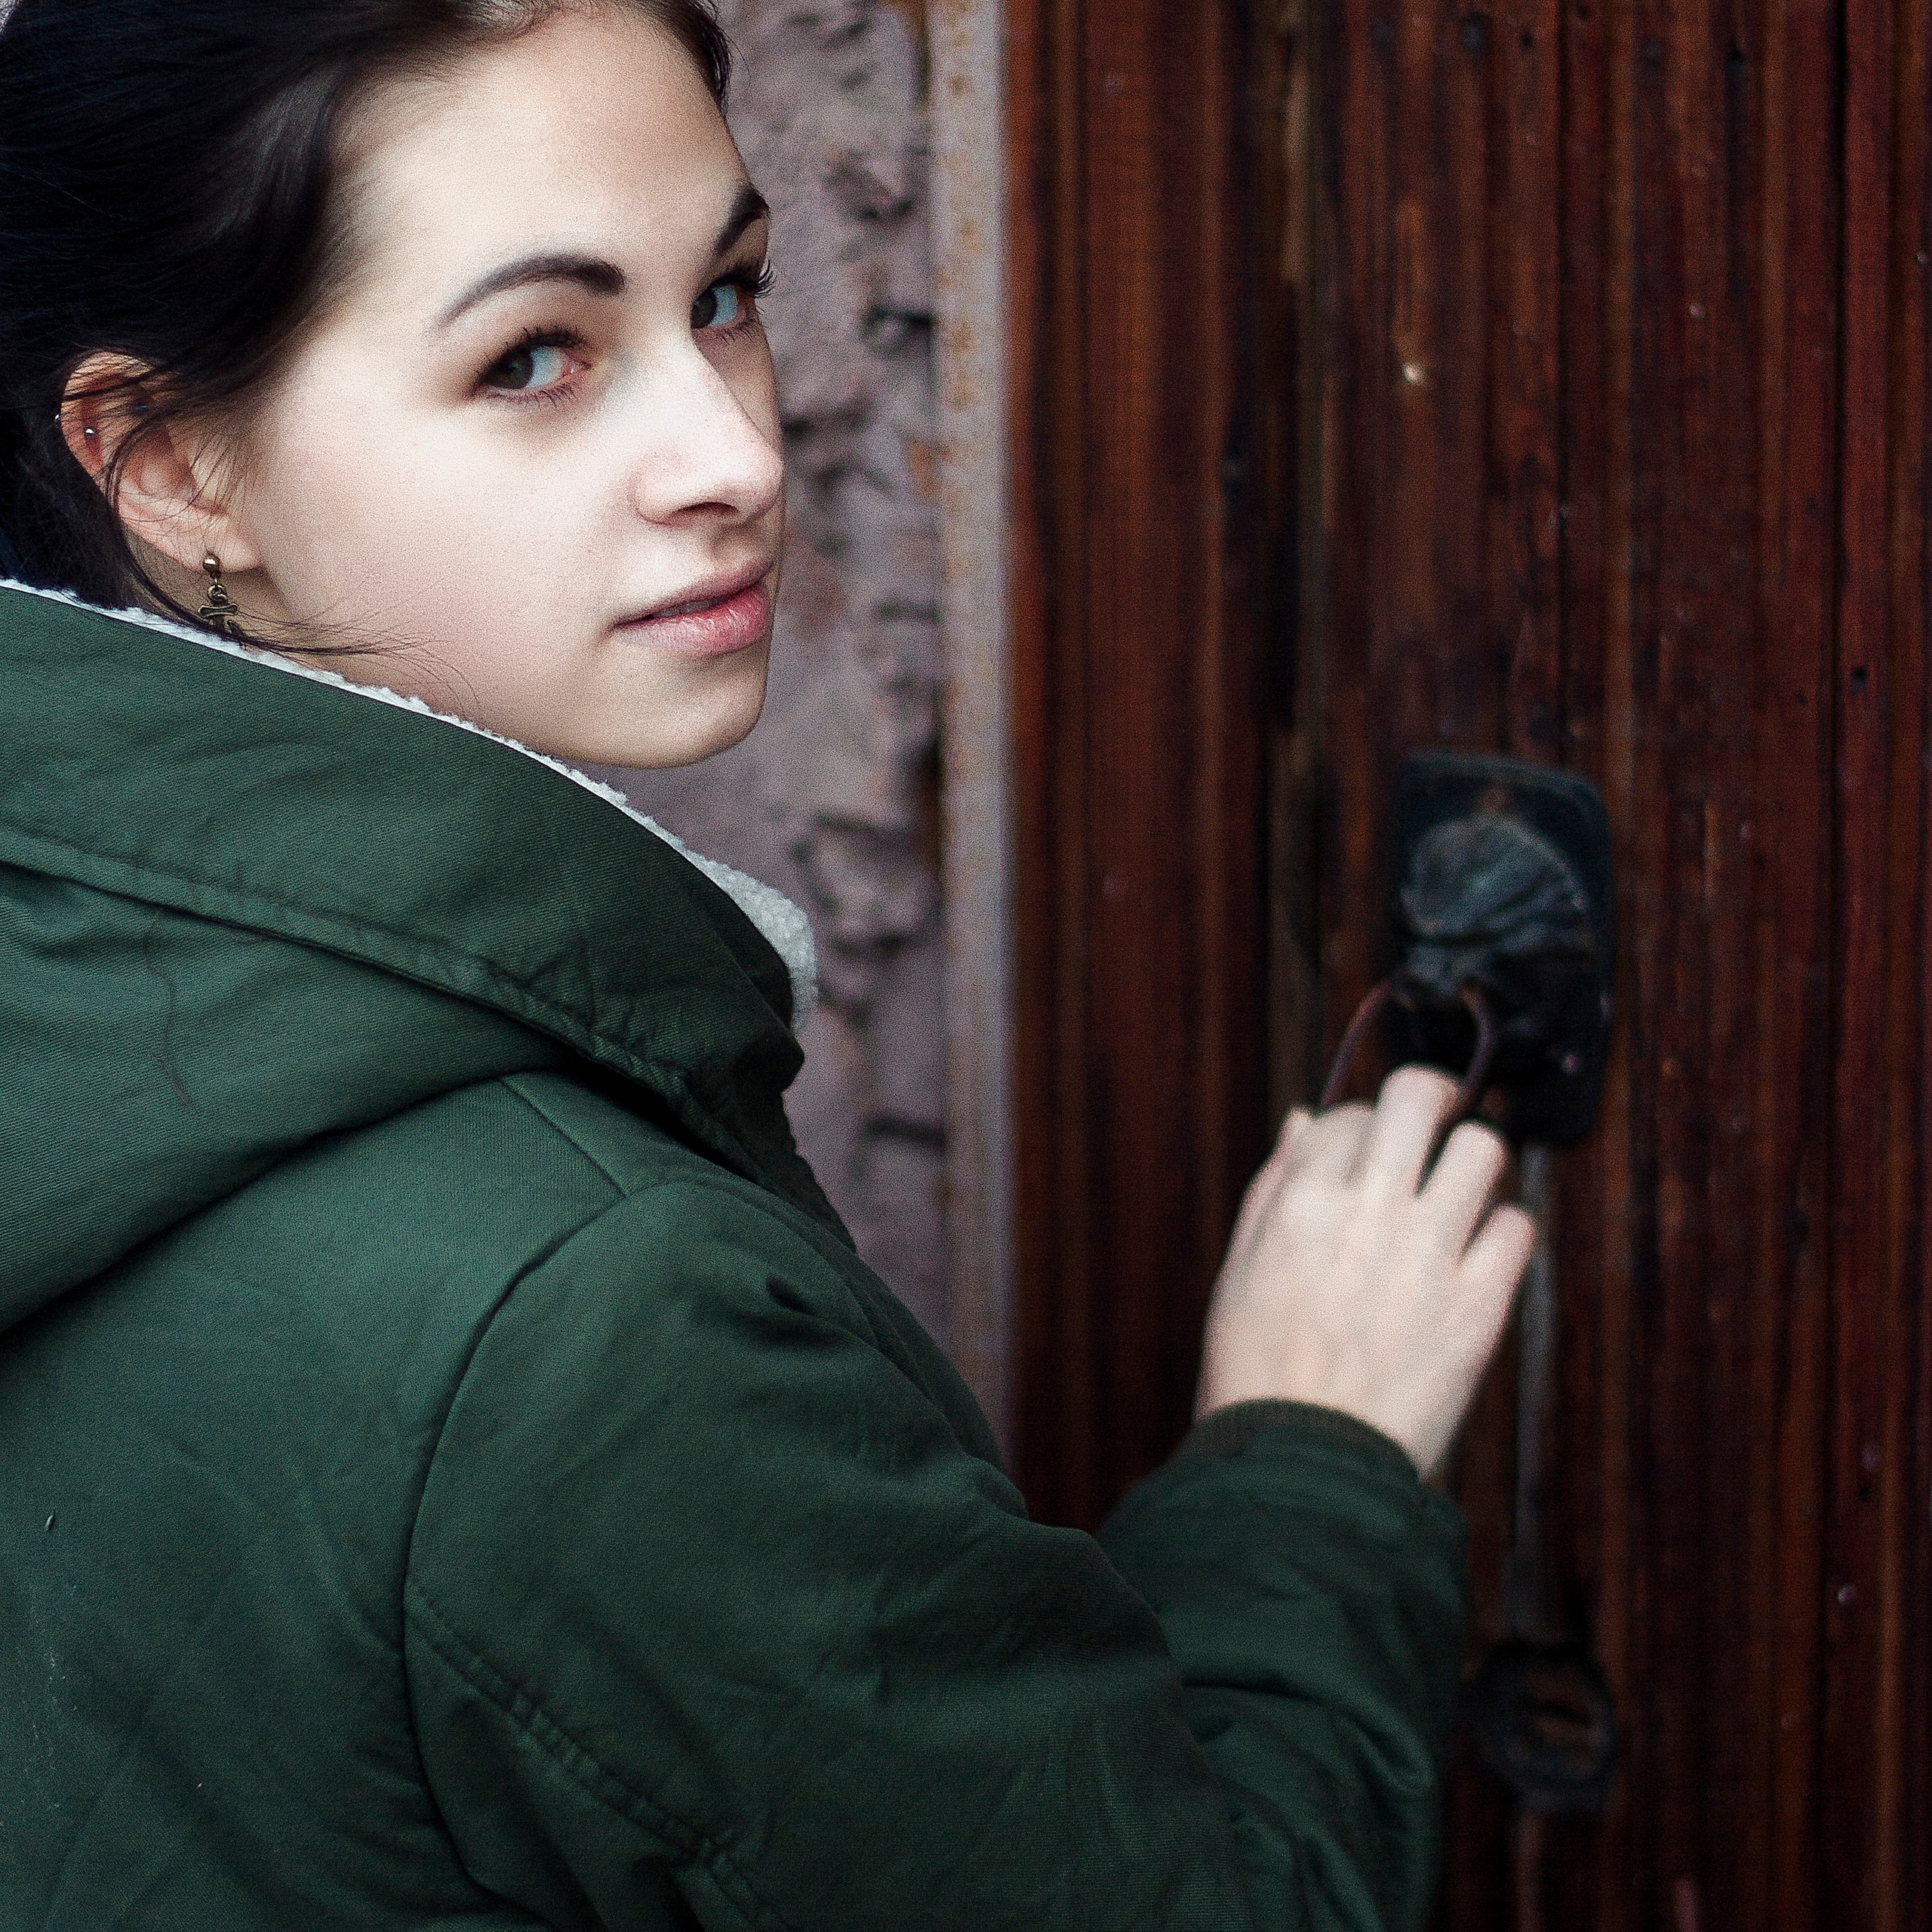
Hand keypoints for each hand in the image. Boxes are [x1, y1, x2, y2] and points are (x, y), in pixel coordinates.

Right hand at [1195, 1066, 1536, 1478]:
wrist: (1303, 1466)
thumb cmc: (1257, 1373)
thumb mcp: (1240, 1269)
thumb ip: (1276, 1186)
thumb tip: (1306, 1118)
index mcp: (1301, 1201)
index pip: (1348, 1113)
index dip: (1360, 1128)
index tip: (1367, 1155)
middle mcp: (1368, 1211)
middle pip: (1419, 1095)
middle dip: (1431, 1098)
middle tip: (1433, 1124)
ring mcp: (1429, 1254)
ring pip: (1483, 1148)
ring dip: (1472, 1162)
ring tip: (1460, 1193)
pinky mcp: (1480, 1305)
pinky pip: (1519, 1227)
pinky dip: (1503, 1233)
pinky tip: (1477, 1257)